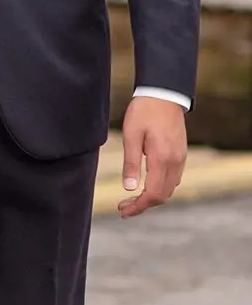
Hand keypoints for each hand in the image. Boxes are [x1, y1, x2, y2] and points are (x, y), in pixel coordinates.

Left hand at [117, 94, 186, 217]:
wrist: (164, 94)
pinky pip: (173, 178)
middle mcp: (175, 162)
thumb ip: (131, 163)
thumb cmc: (144, 112)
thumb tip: (129, 188)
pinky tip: (146, 184)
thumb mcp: (131, 136)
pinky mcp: (181, 153)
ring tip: (131, 198)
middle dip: (143, 205)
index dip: (139, 206)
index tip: (123, 210)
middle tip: (123, 207)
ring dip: (152, 197)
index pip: (154, 194)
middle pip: (163, 196)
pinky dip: (160, 187)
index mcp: (162, 159)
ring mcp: (180, 158)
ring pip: (169, 188)